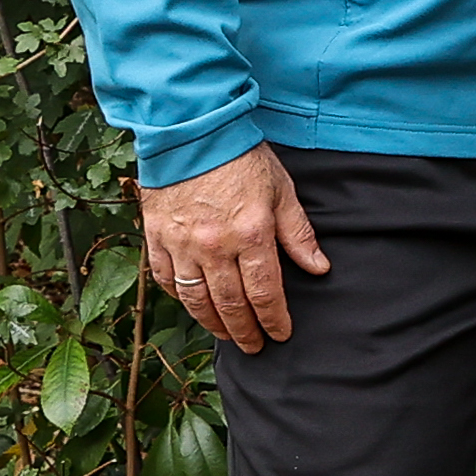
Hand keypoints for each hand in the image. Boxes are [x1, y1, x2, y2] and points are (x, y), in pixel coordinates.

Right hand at [139, 144, 328, 355]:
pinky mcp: (156, 237)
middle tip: (254, 346)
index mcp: (250, 235)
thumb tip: (319, 268)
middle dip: (245, 331)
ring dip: (213, 323)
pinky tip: (192, 305)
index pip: (265, 292)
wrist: (191, 129)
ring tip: (227, 335)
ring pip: (196, 300)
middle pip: (230, 304)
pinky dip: (180, 298)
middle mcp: (213, 246)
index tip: (281, 334)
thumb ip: (298, 234)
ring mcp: (181, 244)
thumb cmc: (241, 157)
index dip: (274, 319)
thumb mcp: (281, 191)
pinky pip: (166, 280)